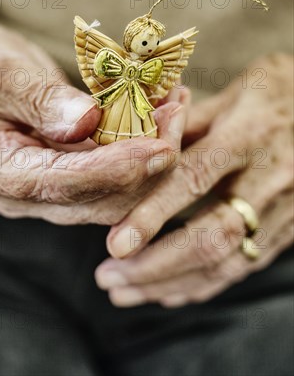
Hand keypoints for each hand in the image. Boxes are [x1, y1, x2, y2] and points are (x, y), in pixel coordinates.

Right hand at [0, 10, 185, 224]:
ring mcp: (44, 187)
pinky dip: (141, 146)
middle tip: (178, 114)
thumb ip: (40, 100)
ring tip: (177, 107)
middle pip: (95, 200)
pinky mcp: (67, 174)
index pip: (60, 184)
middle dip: (146, 164)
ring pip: (113, 193)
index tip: (160, 146)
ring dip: (152, 157)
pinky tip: (162, 111)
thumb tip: (89, 122)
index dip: (114, 169)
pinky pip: (112, 172)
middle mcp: (18, 192)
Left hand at [95, 53, 293, 305]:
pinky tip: (168, 291)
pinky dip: (203, 284)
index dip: (154, 214)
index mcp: (248, 135)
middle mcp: (269, 177)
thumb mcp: (232, 93)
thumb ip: (187, 123)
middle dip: (155, 265)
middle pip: (211, 235)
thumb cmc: (275, 92)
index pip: (195, 178)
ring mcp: (285, 208)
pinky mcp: (289, 227)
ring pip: (227, 260)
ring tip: (125, 292)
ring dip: (171, 283)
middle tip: (108, 278)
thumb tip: (139, 147)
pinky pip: (244, 265)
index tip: (116, 243)